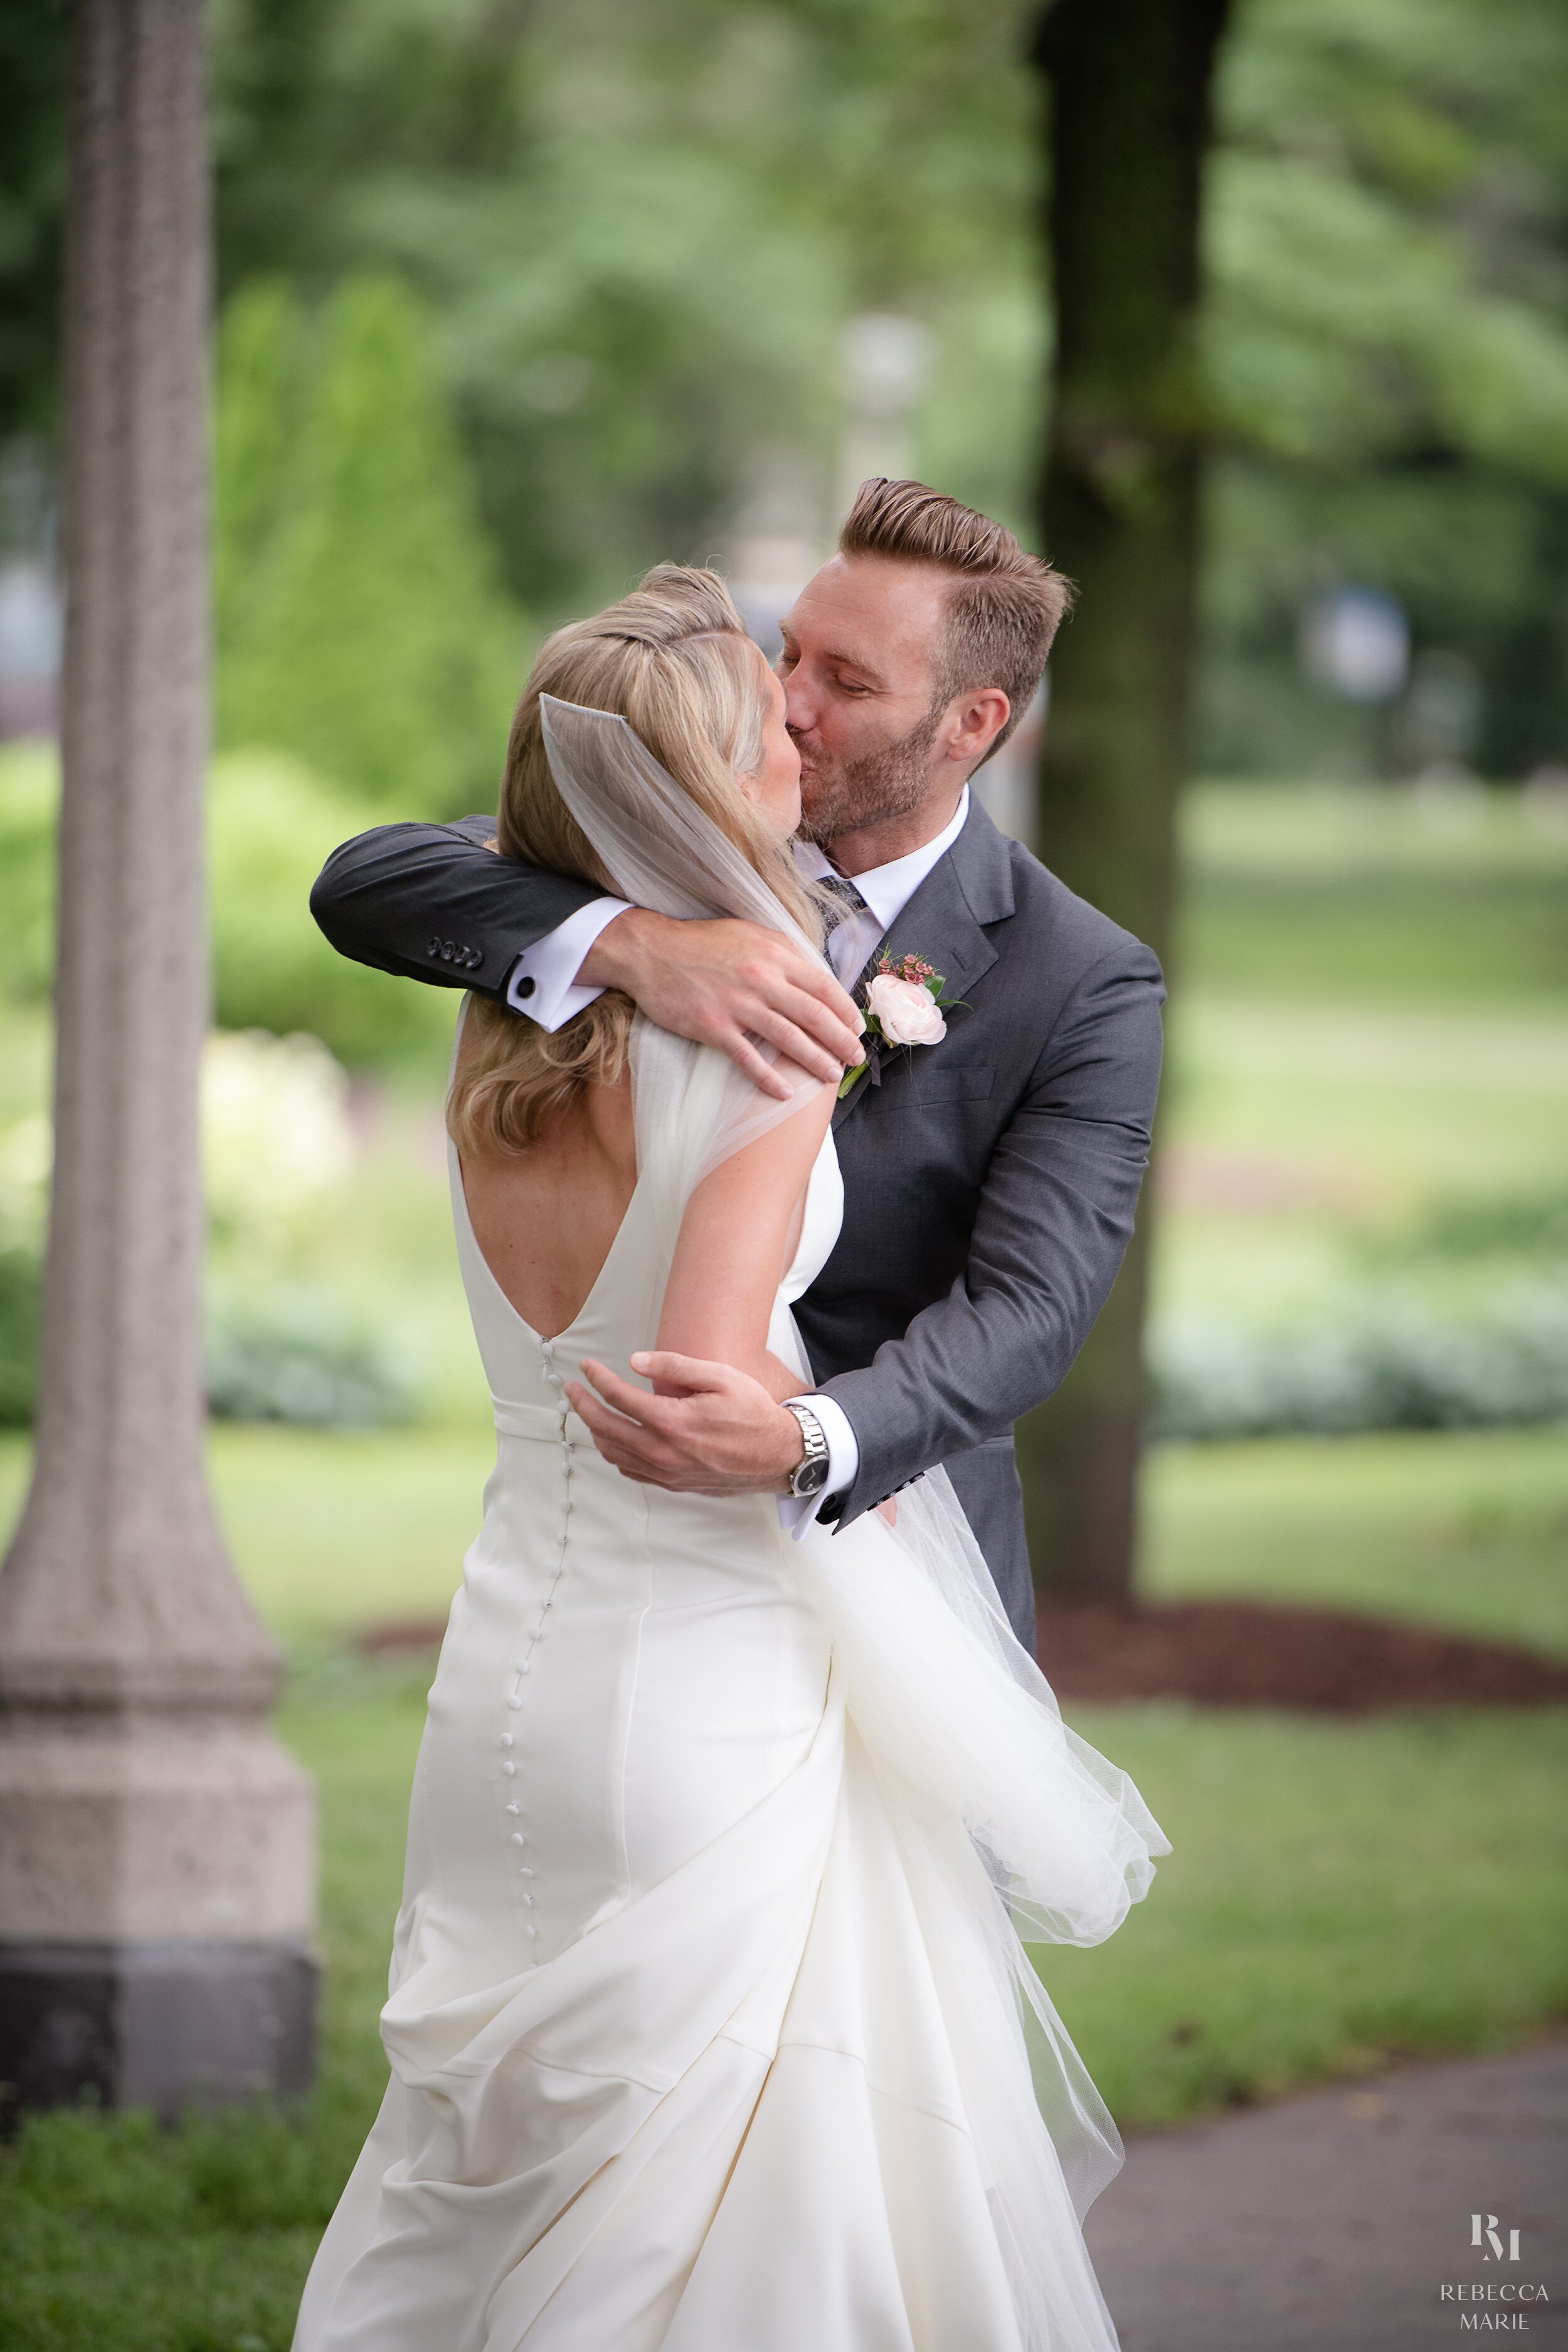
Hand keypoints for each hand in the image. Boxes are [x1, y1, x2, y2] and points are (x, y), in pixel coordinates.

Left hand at [566, 1352, 805, 1494]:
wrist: (779, 1455)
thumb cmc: (754, 1414)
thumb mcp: (720, 1377)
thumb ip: (674, 1367)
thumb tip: (636, 1361)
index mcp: (672, 1421)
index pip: (619, 1398)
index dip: (597, 1379)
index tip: (587, 1367)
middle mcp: (664, 1451)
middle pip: (605, 1428)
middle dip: (583, 1405)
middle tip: (572, 1389)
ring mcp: (667, 1472)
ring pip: (614, 1453)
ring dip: (595, 1431)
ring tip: (589, 1412)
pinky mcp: (673, 1483)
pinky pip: (631, 1471)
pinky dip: (615, 1454)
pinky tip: (615, 1440)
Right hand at [582, 908, 861, 1102]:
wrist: (651, 951)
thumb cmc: (702, 943)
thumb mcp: (749, 934)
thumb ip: (783, 954)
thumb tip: (814, 976)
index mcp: (773, 954)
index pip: (822, 985)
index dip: (844, 1010)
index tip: (856, 1028)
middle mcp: (761, 978)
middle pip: (813, 1014)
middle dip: (840, 1040)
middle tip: (855, 1058)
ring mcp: (736, 1004)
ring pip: (788, 1038)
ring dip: (814, 1060)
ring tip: (831, 1076)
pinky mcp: (712, 1026)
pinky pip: (747, 1057)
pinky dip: (768, 1077)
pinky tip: (784, 1091)